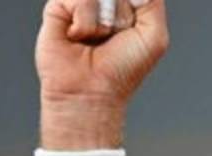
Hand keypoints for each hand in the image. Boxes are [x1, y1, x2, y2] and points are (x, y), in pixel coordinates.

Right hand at [35, 0, 168, 147]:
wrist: (92, 90)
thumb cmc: (124, 69)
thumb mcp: (154, 36)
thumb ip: (152, 2)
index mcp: (127, 8)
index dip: (133, 4)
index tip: (130, 28)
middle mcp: (103, 4)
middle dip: (122, 14)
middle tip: (115, 36)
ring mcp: (80, 5)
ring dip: (105, 20)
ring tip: (96, 38)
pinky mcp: (58, 8)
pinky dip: (85, 22)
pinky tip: (78, 38)